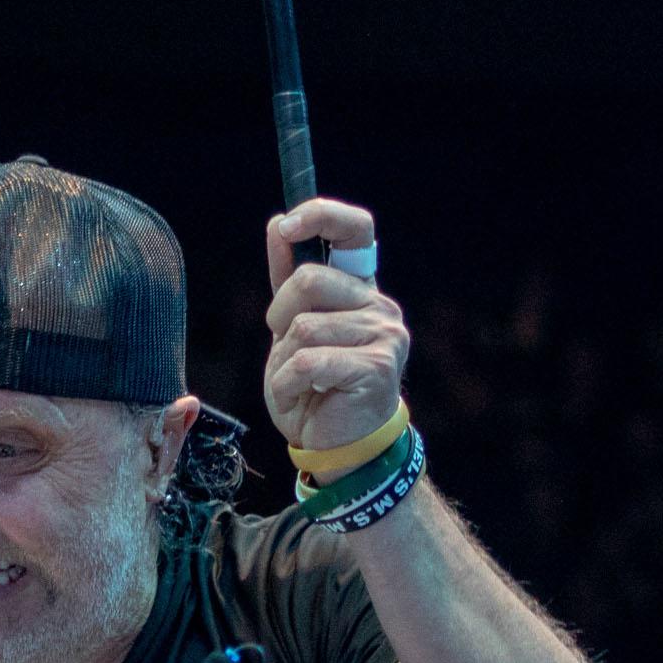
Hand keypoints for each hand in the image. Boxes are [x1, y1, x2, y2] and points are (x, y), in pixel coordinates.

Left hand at [263, 198, 405, 457]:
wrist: (336, 447)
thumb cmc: (314, 387)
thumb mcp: (291, 328)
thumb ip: (287, 280)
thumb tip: (279, 224)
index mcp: (361, 290)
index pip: (355, 229)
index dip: (321, 215)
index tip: (287, 225)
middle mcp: (379, 306)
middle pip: (308, 279)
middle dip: (279, 316)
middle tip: (289, 349)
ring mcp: (384, 336)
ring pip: (303, 326)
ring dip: (283, 361)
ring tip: (300, 382)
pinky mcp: (376, 367)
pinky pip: (307, 361)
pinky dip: (288, 384)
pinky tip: (302, 397)